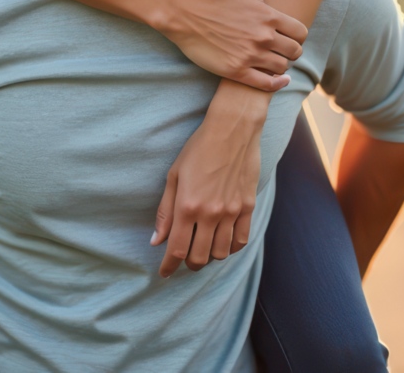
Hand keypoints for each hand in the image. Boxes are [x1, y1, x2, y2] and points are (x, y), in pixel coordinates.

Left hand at [150, 83, 268, 276]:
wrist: (232, 130)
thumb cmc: (198, 149)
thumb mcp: (174, 176)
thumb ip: (165, 212)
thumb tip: (156, 241)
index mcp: (187, 206)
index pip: (176, 249)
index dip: (168, 267)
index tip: (164, 274)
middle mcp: (210, 214)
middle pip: (199, 257)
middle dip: (188, 264)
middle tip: (184, 258)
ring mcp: (232, 212)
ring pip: (221, 253)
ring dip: (210, 257)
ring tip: (203, 248)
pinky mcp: (248, 207)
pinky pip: (241, 240)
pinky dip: (231, 248)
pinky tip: (223, 241)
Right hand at [159, 0, 307, 90]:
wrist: (186, 16)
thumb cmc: (214, 1)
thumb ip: (266, 5)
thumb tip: (276, 13)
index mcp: (268, 16)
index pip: (300, 33)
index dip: (298, 37)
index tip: (291, 39)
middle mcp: (264, 37)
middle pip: (294, 52)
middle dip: (291, 53)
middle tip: (282, 53)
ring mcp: (251, 55)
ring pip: (282, 68)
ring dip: (280, 67)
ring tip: (272, 63)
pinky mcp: (237, 71)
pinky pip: (266, 84)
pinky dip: (276, 84)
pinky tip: (279, 81)